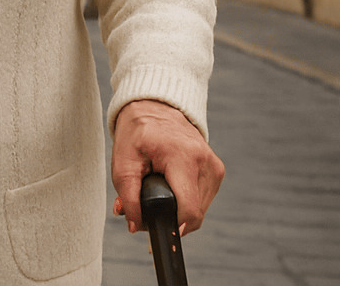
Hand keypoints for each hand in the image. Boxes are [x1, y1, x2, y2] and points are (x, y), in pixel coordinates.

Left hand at [110, 99, 224, 234]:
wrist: (156, 106)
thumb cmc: (138, 131)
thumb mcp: (123, 160)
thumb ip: (128, 195)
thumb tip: (135, 226)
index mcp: (183, 157)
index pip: (188, 208)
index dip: (174, 227)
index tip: (160, 233)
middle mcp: (205, 162)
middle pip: (193, 213)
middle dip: (168, 217)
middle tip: (144, 207)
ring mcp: (214, 167)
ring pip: (198, 209)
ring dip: (177, 209)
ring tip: (156, 191)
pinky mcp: (216, 170)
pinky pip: (202, 199)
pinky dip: (185, 199)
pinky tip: (170, 186)